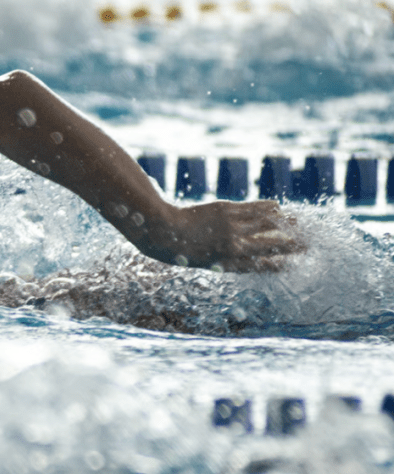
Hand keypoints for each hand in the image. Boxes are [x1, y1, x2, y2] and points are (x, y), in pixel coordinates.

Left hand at [157, 200, 303, 272]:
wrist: (164, 232)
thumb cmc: (183, 251)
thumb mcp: (207, 262)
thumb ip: (230, 260)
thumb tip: (249, 256)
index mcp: (231, 263)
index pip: (265, 266)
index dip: (283, 264)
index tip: (296, 263)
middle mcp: (235, 246)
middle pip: (273, 245)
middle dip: (293, 245)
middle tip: (309, 244)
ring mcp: (233, 227)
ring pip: (268, 224)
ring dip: (286, 223)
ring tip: (299, 223)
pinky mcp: (228, 210)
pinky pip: (255, 208)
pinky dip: (269, 208)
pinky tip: (277, 207)